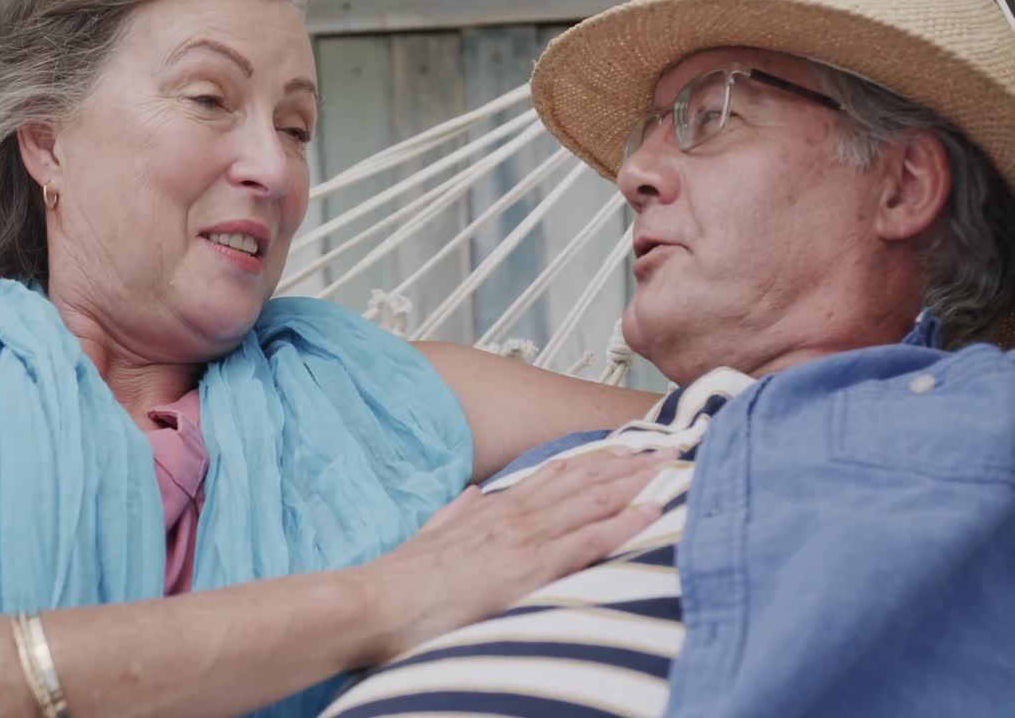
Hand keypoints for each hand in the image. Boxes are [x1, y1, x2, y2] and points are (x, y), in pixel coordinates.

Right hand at [356, 448, 675, 664]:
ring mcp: (522, 538)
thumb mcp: (432, 534)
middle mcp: (513, 515)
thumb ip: (457, 513)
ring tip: (672, 467)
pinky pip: (587, 541)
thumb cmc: (401, 580)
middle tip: (670, 447)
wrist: (377, 601)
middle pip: (583, 481)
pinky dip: (623, 524)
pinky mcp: (527, 568)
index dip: (595, 461)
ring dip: (636, 483)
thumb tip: (473, 495)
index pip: (554, 475)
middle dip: (629, 464)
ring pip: (592, 501)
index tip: (626, 448)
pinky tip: (651, 512)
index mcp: (492, 509)